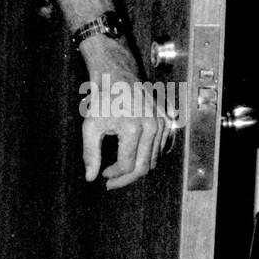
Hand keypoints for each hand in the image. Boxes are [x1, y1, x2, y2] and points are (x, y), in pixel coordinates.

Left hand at [81, 66, 175, 189]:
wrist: (118, 77)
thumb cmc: (103, 100)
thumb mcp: (90, 125)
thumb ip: (90, 153)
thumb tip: (91, 178)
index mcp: (133, 128)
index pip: (127, 166)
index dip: (114, 175)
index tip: (104, 174)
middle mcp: (152, 127)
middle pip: (143, 168)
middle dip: (126, 179)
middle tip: (112, 181)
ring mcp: (162, 124)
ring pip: (153, 161)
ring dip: (137, 169)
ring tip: (120, 169)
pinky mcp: (167, 123)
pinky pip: (160, 150)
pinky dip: (147, 157)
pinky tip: (133, 157)